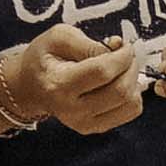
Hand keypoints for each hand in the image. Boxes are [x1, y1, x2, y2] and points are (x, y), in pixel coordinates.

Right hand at [3, 25, 149, 134]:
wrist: (31, 87)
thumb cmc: (45, 58)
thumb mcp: (59, 37)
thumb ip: (87, 43)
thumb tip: (116, 49)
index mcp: (58, 84)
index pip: (102, 72)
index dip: (122, 55)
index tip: (123, 44)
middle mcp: (71, 109)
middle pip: (120, 90)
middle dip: (131, 66)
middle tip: (125, 54)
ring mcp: (84, 123)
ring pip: (130, 104)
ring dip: (134, 81)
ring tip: (122, 68)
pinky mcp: (95, 128)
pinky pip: (130, 112)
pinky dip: (133, 94)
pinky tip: (118, 83)